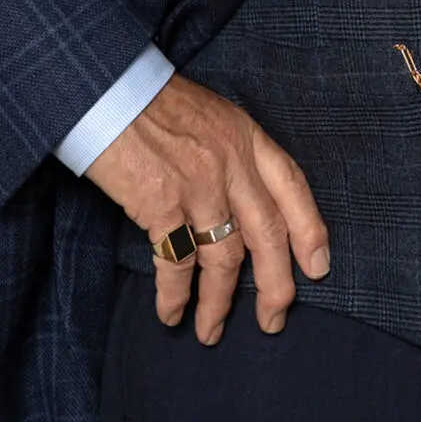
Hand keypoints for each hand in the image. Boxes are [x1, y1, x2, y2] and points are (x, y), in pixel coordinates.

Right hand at [86, 73, 329, 342]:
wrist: (102, 89)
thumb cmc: (149, 102)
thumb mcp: (209, 115)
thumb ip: (232, 153)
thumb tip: (241, 199)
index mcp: (247, 137)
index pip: (293, 188)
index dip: (310, 231)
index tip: (318, 268)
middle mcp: (232, 163)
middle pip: (267, 235)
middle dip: (274, 286)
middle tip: (273, 321)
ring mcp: (199, 185)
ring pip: (223, 258)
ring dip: (219, 302)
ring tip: (213, 331)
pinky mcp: (161, 205)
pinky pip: (176, 263)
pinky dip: (175, 294)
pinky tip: (172, 314)